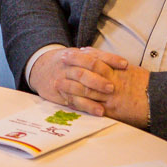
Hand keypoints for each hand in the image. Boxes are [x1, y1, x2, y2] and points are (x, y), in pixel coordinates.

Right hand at [30, 48, 148, 124]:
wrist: (41, 67)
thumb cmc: (67, 62)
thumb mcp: (78, 55)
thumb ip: (96, 58)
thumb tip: (123, 65)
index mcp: (74, 55)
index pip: (93, 56)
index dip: (110, 59)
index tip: (125, 64)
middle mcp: (67, 67)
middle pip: (82, 73)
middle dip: (98, 80)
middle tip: (112, 87)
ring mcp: (62, 80)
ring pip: (77, 88)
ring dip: (93, 95)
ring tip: (108, 99)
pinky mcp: (60, 94)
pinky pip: (74, 101)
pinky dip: (87, 106)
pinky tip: (99, 111)